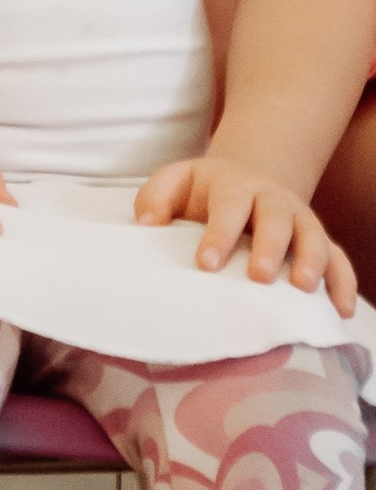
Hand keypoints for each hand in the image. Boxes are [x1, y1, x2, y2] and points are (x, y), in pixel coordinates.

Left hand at [134, 157, 355, 309]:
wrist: (246, 179)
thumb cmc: (203, 191)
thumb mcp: (176, 181)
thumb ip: (156, 197)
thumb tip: (146, 224)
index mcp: (234, 185)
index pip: (228, 206)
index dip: (219, 233)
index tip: (206, 263)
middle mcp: (271, 199)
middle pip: (276, 218)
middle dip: (270, 247)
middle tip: (259, 276)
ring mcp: (298, 218)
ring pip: (313, 236)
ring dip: (312, 261)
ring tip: (304, 289)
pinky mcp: (316, 240)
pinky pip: (338, 258)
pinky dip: (343, 282)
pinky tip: (340, 310)